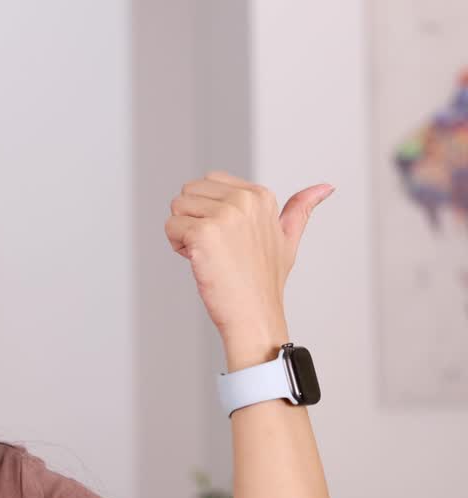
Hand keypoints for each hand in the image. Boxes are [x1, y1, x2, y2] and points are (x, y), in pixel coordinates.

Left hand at [164, 171, 332, 356]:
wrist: (254, 314)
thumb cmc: (264, 280)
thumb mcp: (288, 239)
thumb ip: (300, 210)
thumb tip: (326, 187)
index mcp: (260, 195)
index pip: (207, 182)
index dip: (208, 212)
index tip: (228, 238)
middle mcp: (244, 199)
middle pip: (188, 192)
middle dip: (192, 219)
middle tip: (217, 248)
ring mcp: (224, 215)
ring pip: (176, 207)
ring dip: (183, 233)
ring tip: (210, 255)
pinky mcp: (204, 232)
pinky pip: (170, 226)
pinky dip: (178, 246)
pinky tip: (201, 262)